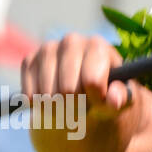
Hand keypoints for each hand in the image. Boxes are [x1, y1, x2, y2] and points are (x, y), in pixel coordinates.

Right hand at [22, 34, 140, 151]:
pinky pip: (31, 94)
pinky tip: (53, 103)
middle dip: (76, 107)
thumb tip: (113, 100)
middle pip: (67, 89)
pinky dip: (42, 107)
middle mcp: (71, 41)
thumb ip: (122, 98)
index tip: (99, 102)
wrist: (85, 94)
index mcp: (97, 46)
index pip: (92, 80)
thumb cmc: (107, 94)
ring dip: (59, 110)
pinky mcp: (29, 61)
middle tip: (83, 108)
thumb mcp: (122, 99)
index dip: (96, 99)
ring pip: (47, 95)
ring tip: (70, 107)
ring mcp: (48, 49)